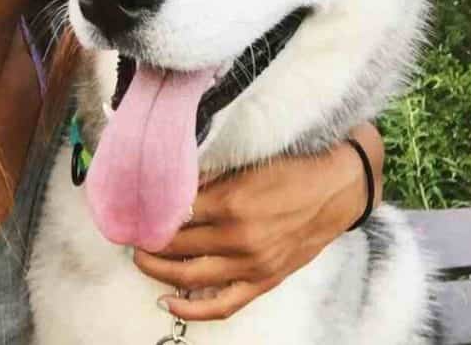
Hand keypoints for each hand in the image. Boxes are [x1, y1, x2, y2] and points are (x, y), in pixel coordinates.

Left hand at [133, 122, 383, 321]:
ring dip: (159, 270)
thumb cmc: (291, 168)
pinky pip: (223, 304)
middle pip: (175, 247)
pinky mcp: (264, 280)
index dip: (147, 216)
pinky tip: (169, 301)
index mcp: (230, 203)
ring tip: (142, 258)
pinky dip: (192, 308)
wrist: (338, 189)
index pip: (172, 216)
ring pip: (190, 278)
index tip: (132, 212)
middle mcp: (238, 238)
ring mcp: (252, 264)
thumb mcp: (245, 162)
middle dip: (147, 242)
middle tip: (131, 233)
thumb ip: (206, 176)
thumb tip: (168, 184)